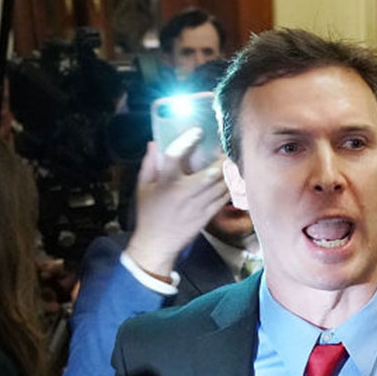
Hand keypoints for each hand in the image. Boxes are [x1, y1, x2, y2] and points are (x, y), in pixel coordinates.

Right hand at [127, 132, 231, 276]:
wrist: (157, 243)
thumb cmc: (148, 213)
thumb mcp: (143, 187)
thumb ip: (149, 164)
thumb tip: (154, 144)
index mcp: (165, 183)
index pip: (175, 156)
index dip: (187, 141)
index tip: (198, 132)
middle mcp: (183, 193)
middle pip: (209, 173)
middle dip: (222, 161)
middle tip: (226, 150)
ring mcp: (197, 206)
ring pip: (220, 187)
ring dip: (229, 173)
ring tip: (233, 162)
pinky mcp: (206, 217)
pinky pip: (223, 200)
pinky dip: (230, 188)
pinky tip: (232, 180)